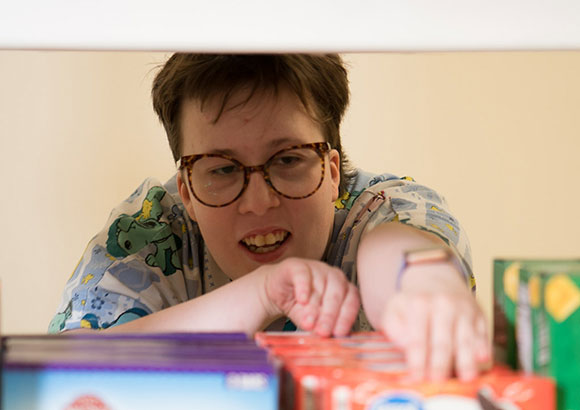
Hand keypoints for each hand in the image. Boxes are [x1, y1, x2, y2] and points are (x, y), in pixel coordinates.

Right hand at [262, 258, 359, 336]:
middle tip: (323, 331)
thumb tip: (327, 339)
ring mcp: (316, 268)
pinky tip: (302, 300)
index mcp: (343, 289)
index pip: (351, 301)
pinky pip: (303, 275)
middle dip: (330, 315)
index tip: (339, 333)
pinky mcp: (297, 266)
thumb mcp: (312, 320)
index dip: (346, 318)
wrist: (276, 290)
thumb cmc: (299, 304)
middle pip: (337, 294)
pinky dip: (303, 288)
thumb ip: (320, 327)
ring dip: (314, 307)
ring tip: (308, 322)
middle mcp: (333, 276)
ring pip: (320, 286)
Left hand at [381, 263, 490, 381]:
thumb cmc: (413, 301)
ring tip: (465, 378)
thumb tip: (407, 347)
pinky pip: (483, 334)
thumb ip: (394, 327)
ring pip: (466, 338)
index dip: (417, 360)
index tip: (417, 378)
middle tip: (438, 382)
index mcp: (419, 304)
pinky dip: (483, 347)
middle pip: (442, 341)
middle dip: (440, 363)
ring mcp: (464, 310)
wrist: (436, 277)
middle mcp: (444, 305)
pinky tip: (482, 360)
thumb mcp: (394, 308)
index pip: (418, 338)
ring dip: (466, 360)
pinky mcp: (479, 315)